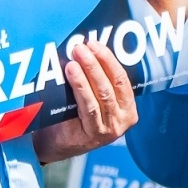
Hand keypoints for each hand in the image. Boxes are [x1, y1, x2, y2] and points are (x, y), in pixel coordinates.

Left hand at [32, 41, 136, 163]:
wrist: (58, 144)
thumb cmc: (76, 116)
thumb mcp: (94, 99)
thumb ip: (97, 81)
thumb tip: (87, 49)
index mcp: (128, 108)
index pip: (122, 79)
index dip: (108, 59)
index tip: (94, 44)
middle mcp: (123, 120)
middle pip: (112, 85)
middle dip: (96, 62)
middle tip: (81, 47)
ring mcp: (110, 129)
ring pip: (102, 94)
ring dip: (88, 72)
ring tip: (75, 57)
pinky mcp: (94, 134)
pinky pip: (88, 106)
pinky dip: (80, 87)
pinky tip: (71, 73)